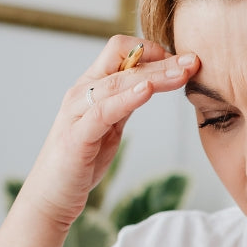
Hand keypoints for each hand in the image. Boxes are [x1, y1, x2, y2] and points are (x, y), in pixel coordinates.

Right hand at [19, 36, 198, 230]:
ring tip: (182, 74)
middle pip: (124, 62)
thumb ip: (126, 103)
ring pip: (118, 83)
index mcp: (91, 87)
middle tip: (194, 60)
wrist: (52, 195)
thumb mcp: (110, 125)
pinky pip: (104, 111)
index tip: (182, 62)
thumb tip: (152, 84)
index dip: (153, 51)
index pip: (120, 51)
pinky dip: (128, 98)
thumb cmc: (82, 160)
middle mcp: (82, 93)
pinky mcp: (77, 136)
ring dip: (155, 76)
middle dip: (163, 60)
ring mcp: (77, 112)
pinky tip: (148, 90)